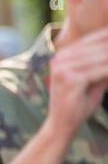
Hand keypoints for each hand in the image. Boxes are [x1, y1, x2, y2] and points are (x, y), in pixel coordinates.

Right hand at [46, 26, 107, 140]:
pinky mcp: (71, 80)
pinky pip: (102, 71)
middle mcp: (60, 59)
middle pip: (100, 46)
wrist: (61, 126)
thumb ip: (103, 64)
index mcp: (63, 56)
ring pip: (103, 57)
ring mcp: (63, 69)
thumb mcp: (92, 79)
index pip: (94, 38)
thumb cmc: (78, 103)